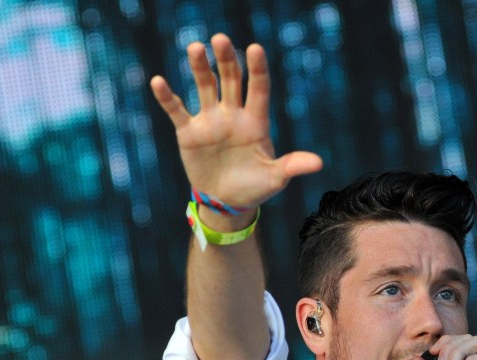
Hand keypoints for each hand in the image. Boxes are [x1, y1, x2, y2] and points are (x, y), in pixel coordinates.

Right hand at [150, 34, 322, 208]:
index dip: (257, 69)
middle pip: (231, 80)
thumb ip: (292, 166)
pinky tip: (158, 81)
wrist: (226, 202)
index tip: (255, 48)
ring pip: (206, 87)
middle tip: (220, 39)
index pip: (259, 89)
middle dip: (227, 59)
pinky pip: (177, 110)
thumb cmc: (255, 188)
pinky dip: (167, 97)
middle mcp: (233, 115)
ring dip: (200, 68)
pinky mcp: (189, 132)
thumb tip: (318, 163)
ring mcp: (210, 121)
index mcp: (256, 122)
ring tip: (195, 48)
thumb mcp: (275, 178)